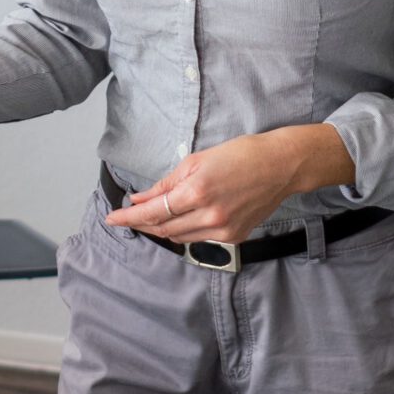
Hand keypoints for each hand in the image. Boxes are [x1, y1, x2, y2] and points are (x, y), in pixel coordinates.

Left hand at [110, 125, 353, 243]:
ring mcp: (223, 230)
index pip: (153, 212)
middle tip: (126, 218)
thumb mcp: (197, 161)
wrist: (282, 166)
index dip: (129, 218)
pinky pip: (199, 238)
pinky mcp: (234, 237)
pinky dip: (185, 230)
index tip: (112, 219)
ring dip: (162, 229)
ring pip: (179, 237)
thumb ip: (167, 184)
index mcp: (197, 192)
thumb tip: (141, 198)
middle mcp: (209, 216)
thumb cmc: (241, 155)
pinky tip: (180, 220)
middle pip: (163, 229)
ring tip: (150, 218)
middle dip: (141, 224)